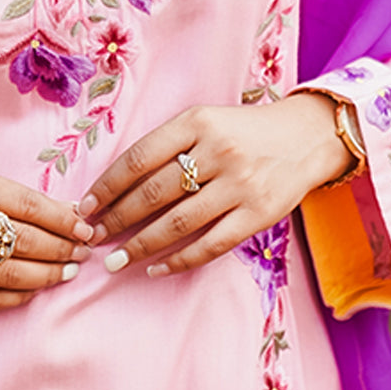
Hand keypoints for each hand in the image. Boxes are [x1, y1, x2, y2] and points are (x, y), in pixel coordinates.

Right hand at [0, 160, 93, 310]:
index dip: (61, 219)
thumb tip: (58, 214)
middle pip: (21, 241)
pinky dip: (16, 295)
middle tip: (84, 250)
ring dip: (47, 275)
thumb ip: (1, 193)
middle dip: (61, 248)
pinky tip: (34, 288)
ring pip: (8, 274)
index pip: (23, 205)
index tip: (85, 225)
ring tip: (68, 270)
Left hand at [77, 94, 352, 277]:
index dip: (107, 186)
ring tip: (114, 260)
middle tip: (91, 237)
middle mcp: (217, 151)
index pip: (139, 158)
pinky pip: (211, 244)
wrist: (305, 137)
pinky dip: (179, 260)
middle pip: (153, 192)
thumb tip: (115, 185)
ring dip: (140, 245)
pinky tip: (155, 269)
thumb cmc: (241, 130)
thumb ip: (166, 145)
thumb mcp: (203, 120)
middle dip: (117, 219)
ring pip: (178, 223)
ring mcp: (240, 184)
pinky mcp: (259, 214)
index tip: (86, 206)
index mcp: (196, 122)